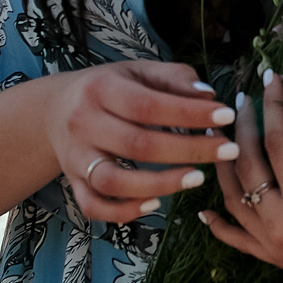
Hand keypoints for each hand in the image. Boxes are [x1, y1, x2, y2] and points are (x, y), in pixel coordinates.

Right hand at [49, 61, 236, 223]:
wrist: (54, 110)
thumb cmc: (109, 88)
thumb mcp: (138, 71)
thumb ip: (174, 78)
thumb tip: (209, 95)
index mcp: (100, 89)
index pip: (149, 105)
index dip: (190, 113)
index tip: (226, 116)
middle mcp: (83, 124)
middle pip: (137, 144)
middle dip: (188, 150)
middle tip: (228, 150)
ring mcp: (76, 158)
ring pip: (113, 181)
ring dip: (160, 184)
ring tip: (198, 178)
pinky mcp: (73, 184)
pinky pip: (95, 207)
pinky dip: (124, 211)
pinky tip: (156, 203)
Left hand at [200, 68, 282, 282]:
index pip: (279, 142)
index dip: (273, 106)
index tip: (271, 76)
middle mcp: (281, 225)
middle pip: (248, 165)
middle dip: (243, 125)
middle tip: (243, 95)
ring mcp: (274, 246)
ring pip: (233, 198)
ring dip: (224, 163)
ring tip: (224, 133)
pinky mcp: (276, 261)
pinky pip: (236, 240)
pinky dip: (217, 224)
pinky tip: (203, 209)